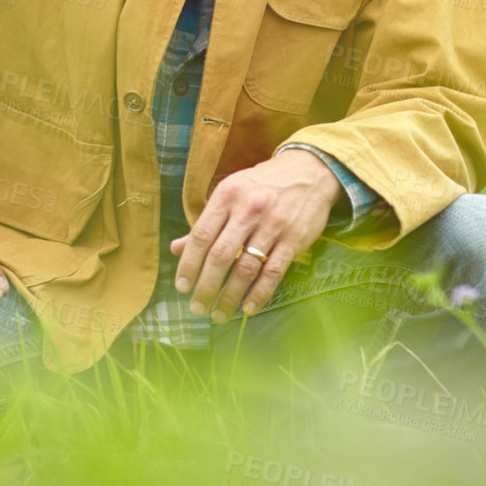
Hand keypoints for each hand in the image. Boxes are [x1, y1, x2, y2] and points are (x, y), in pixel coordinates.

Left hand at [169, 148, 341, 322]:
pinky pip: (273, 272)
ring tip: (219, 314)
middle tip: (197, 308)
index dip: (189, 264)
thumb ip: (206, 223)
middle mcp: (248, 210)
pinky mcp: (294, 239)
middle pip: (221, 256)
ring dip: (230, 296)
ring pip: (246, 268)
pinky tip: (248, 308)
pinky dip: (259, 294)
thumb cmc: (262, 185)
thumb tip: (176, 249)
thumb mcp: (230, 194)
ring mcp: (273, 225)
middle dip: (206, 287)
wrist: (309, 171)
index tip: (182, 287)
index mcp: (227, 195)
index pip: (201, 236)